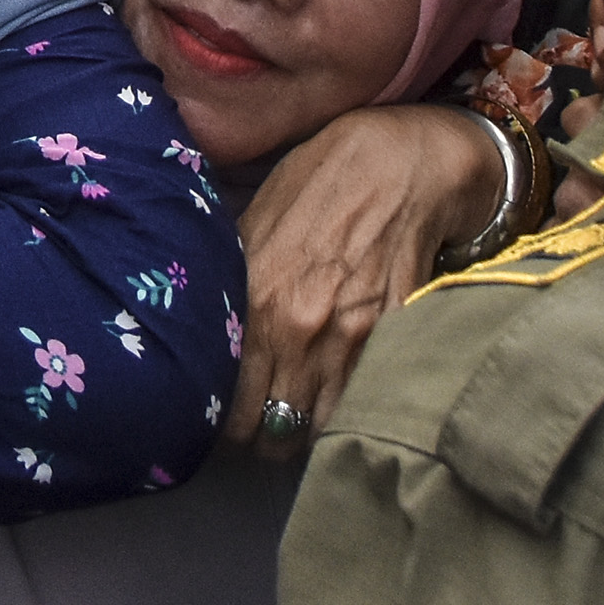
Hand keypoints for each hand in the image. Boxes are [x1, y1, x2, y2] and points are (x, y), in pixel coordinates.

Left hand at [219, 105, 504, 455]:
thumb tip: (204, 324)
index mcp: (255, 302)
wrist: (399, 167)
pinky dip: (349, 415)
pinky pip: (363, 406)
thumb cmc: (318, 186)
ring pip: (318, 433)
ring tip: (295, 423)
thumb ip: (232, 284)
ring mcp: (352, 343)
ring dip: (304, 434)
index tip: (221, 417)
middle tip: (258, 427)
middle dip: (261, 437)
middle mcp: (299, 331)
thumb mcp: (254, 226)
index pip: (226, 401)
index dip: (220, 419)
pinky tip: (336, 403)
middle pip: (270, 433)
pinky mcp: (395, 343)